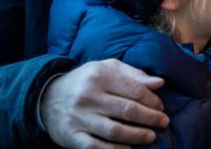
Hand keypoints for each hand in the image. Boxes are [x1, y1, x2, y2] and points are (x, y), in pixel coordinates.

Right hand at [41, 59, 168, 148]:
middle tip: (163, 122)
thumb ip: (135, 75)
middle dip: (150, 118)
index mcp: (100, 76)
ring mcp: (79, 118)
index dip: (152, 100)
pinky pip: (95, 147)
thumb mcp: (109, 68)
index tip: (161, 107)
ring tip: (151, 137)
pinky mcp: (71, 136)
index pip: (134, 90)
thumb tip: (160, 83)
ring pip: (114, 131)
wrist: (47, 96)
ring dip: (137, 136)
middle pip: (127, 110)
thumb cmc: (87, 80)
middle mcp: (89, 97)